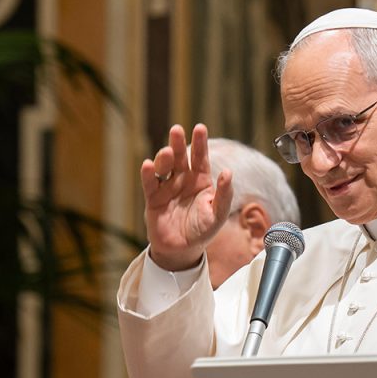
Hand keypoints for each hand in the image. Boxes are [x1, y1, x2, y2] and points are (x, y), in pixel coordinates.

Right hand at [141, 123, 233, 270]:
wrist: (183, 249)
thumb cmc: (203, 230)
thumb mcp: (218, 213)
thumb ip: (224, 194)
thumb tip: (228, 173)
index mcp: (201, 181)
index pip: (201, 159)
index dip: (200, 144)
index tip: (199, 128)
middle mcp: (183, 180)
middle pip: (180, 158)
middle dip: (178, 143)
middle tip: (177, 130)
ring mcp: (167, 188)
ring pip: (164, 167)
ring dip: (164, 157)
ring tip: (168, 152)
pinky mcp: (153, 198)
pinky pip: (149, 184)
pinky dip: (148, 174)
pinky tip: (148, 165)